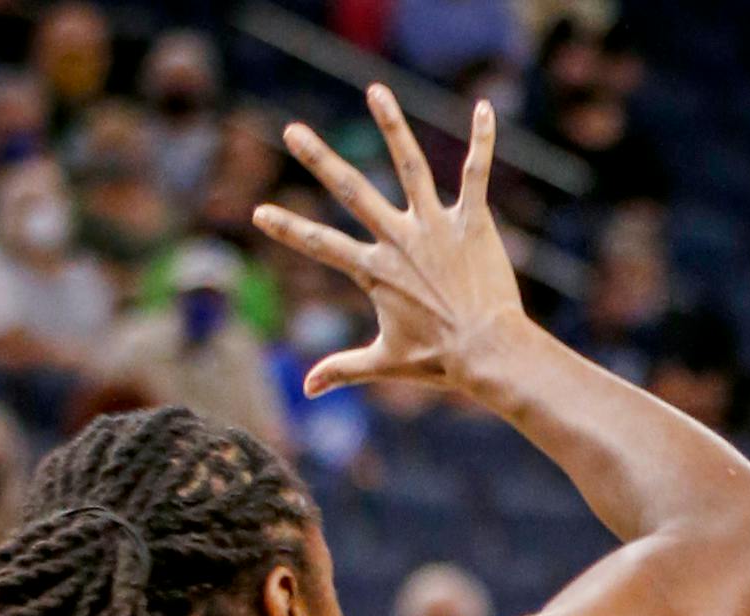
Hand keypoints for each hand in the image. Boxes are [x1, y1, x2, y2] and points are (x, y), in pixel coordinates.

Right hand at [253, 85, 524, 398]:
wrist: (490, 353)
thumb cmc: (440, 362)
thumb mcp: (385, 363)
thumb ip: (343, 369)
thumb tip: (307, 391)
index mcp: (375, 270)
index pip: (320, 244)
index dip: (288, 229)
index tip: (258, 212)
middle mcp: (400, 240)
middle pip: (351, 191)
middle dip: (319, 159)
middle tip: (292, 130)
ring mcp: (436, 227)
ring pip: (410, 166)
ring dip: (391, 126)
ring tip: (376, 91)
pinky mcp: (473, 222)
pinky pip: (476, 174)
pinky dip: (481, 141)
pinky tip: (482, 108)